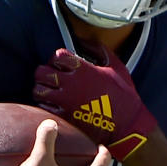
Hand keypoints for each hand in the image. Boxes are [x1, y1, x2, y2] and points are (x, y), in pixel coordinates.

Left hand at [33, 48, 156, 159]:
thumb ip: (99, 50)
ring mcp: (66, 101)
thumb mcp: (117, 67)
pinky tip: (55, 105)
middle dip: (45, 73)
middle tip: (52, 78)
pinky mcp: (65, 117)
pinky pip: (44, 107)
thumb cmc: (124, 95)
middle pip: (42, 72)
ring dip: (42, 89)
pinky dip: (46, 105)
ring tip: (51, 91)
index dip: (57, 59)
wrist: (128, 124)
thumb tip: (85, 40)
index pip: (57, 56)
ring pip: (38, 90)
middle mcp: (71, 83)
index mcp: (83, 69)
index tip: (62, 65)